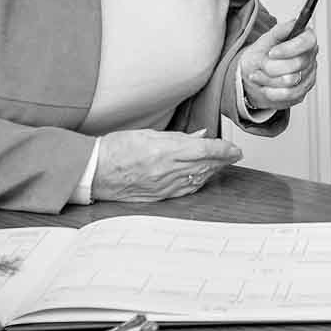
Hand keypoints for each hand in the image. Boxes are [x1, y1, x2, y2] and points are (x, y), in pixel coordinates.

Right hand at [92, 127, 241, 202]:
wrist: (94, 172)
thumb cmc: (115, 149)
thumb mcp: (148, 134)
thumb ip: (178, 137)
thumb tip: (200, 136)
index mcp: (165, 151)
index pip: (205, 149)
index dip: (224, 150)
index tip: (236, 149)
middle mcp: (167, 170)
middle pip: (205, 166)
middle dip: (223, 160)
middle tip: (234, 155)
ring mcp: (163, 186)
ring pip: (197, 179)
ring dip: (212, 172)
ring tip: (221, 164)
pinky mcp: (157, 197)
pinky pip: (184, 191)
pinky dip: (197, 183)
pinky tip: (202, 178)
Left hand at [239, 13, 319, 111]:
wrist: (254, 75)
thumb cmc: (261, 55)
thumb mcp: (264, 40)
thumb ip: (280, 31)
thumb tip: (294, 22)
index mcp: (305, 38)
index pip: (307, 42)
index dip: (289, 48)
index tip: (272, 53)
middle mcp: (310, 56)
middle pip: (297, 64)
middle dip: (273, 66)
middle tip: (262, 65)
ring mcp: (309, 74)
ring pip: (290, 81)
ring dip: (269, 80)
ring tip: (259, 75)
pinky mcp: (303, 90)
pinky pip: (288, 94)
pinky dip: (272, 91)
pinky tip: (265, 86)